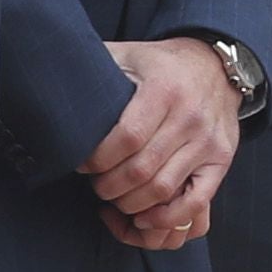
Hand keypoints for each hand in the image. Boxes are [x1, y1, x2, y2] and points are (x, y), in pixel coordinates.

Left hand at [87, 37, 242, 247]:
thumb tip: (49, 74)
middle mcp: (190, 116)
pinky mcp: (221, 159)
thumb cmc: (160, 65)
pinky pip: (195, 201)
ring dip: (130, 203)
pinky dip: (166, 217)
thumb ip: (94, 64)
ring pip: (163, 189)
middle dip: (108, 186)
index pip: (127, 138)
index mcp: (164, 89)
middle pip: (141, 169)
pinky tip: (144, 217)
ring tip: (114, 197)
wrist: (214, 66)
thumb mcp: (127, 54)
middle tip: (95, 184)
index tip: (82, 164)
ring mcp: (208, 141)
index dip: (98, 159)